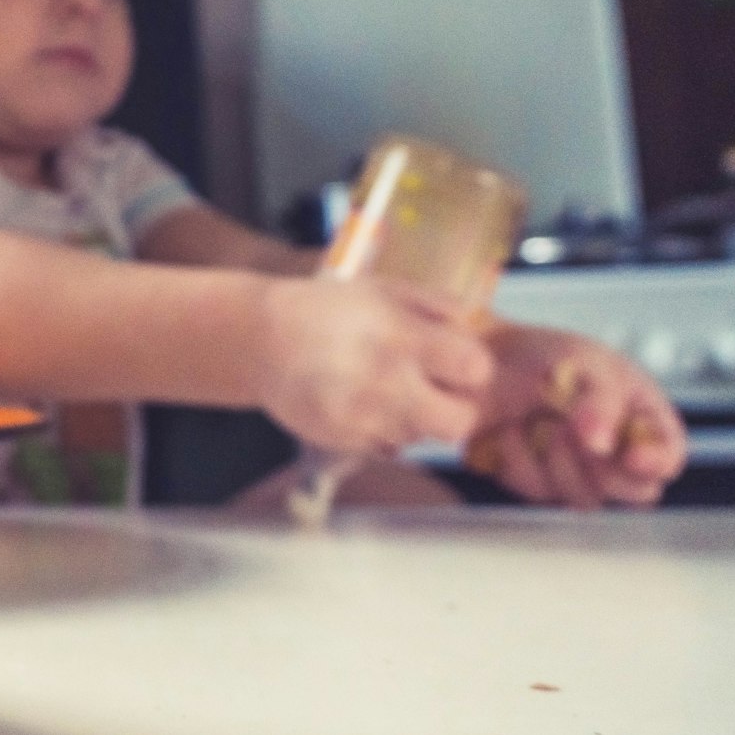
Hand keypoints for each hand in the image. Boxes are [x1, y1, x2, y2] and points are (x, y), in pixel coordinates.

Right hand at [257, 274, 493, 453]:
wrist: (259, 338)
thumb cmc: (325, 308)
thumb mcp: (383, 289)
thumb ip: (435, 305)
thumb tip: (473, 326)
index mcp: (402, 337)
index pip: (475, 369)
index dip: (472, 368)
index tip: (456, 362)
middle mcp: (387, 382)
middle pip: (459, 421)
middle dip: (455, 407)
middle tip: (436, 389)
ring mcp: (364, 416)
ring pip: (422, 437)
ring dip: (415, 417)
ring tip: (388, 390)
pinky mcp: (343, 439)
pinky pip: (388, 446)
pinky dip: (384, 429)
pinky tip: (361, 402)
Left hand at [463, 325, 685, 508]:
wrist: (481, 359)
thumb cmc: (543, 354)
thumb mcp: (584, 361)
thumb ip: (602, 400)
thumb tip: (602, 443)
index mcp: (642, 417)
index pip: (667, 456)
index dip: (655, 462)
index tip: (630, 455)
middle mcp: (616, 451)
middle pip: (636, 492)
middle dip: (603, 465)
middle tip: (569, 429)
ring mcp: (579, 472)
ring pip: (586, 498)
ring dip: (556, 459)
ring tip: (538, 419)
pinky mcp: (538, 483)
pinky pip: (537, 491)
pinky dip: (519, 459)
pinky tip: (511, 430)